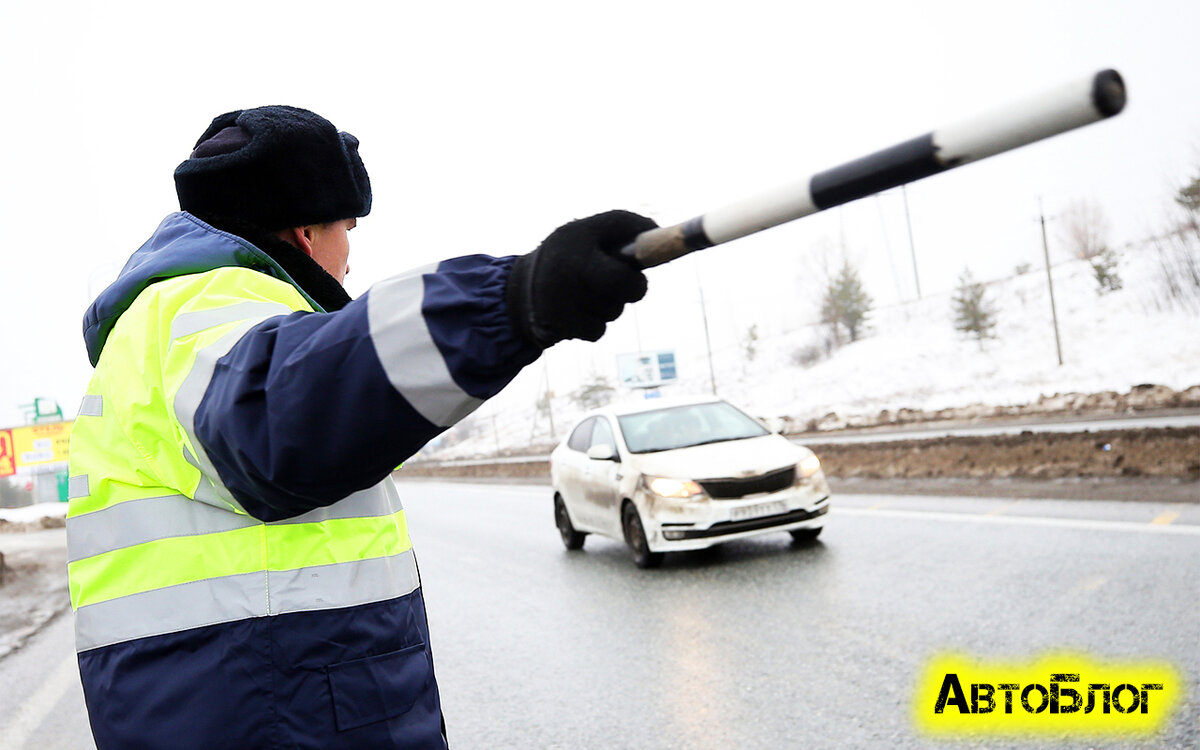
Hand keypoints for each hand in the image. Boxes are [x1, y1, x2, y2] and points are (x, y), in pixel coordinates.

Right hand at [506, 210, 654, 346]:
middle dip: (633, 288)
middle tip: (624, 282)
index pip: (623, 252)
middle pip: (629, 288)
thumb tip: (660, 234)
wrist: (517, 290)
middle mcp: (567, 270)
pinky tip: (575, 311)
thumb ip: (624, 226)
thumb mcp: (588, 231)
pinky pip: (598, 330)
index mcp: (577, 240)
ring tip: (585, 292)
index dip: (641, 266)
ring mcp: (560, 302)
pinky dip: (593, 324)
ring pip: (614, 310)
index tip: (648, 268)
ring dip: (609, 304)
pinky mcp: (556, 327)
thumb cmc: (567, 255)